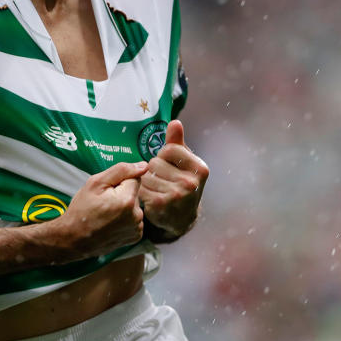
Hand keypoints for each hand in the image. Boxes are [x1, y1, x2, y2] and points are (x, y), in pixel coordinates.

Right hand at [57, 161, 148, 258]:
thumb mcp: (95, 183)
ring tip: (106, 214)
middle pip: (135, 193)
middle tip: (104, 203)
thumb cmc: (82, 211)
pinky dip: (125, 219)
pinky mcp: (135, 236)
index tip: (107, 191)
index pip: (135, 178)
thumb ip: (121, 170)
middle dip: (122, 194)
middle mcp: (136, 215)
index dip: (119, 182)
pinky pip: (134, 219)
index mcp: (128, 200)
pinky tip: (112, 223)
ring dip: (124, 207)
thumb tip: (143, 166)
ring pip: (135, 206)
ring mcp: (137, 228)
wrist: (74, 239)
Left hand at [138, 120, 208, 240]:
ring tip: (156, 188)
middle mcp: (190, 183)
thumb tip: (175, 122)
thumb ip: (177, 142)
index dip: (165, 156)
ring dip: (146, 181)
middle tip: (162, 179)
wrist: (182, 218)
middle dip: (154, 169)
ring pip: (145, 176)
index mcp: (200, 168)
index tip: (170, 166)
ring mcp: (176, 195)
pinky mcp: (161, 206)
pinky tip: (151, 197)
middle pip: (155, 163)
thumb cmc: (181, 183)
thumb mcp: (184, 162)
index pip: (169, 149)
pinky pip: (141, 189)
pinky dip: (142, 192)